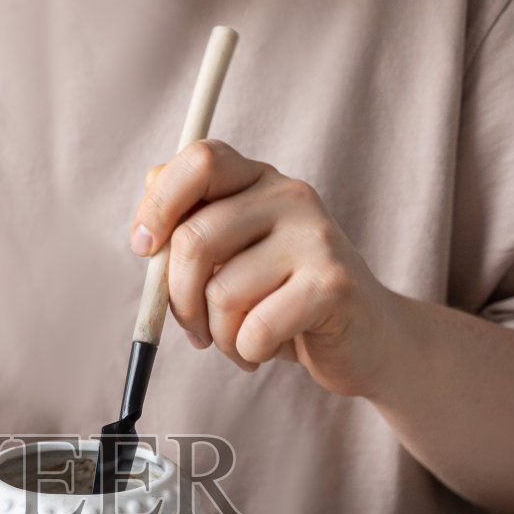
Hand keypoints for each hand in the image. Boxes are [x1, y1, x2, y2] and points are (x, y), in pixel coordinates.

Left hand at [131, 139, 396, 396]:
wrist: (369, 340)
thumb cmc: (285, 300)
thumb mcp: (235, 256)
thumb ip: (193, 228)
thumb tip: (148, 217)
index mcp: (259, 179)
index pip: (199, 160)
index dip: (159, 205)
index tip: (144, 248)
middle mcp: (290, 196)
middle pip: (195, 238)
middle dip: (178, 298)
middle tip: (193, 328)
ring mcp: (316, 237)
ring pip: (221, 293)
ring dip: (217, 335)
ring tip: (238, 342)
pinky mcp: (333, 285)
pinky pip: (254, 328)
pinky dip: (246, 352)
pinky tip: (262, 352)